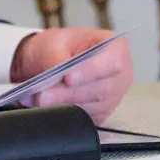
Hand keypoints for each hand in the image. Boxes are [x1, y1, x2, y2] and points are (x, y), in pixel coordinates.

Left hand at [10, 27, 132, 124]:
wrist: (51, 59)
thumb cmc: (60, 45)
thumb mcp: (55, 42)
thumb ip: (58, 57)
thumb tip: (59, 73)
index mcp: (116, 48)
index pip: (112, 62)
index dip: (92, 71)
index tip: (69, 78)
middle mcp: (120, 74)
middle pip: (101, 88)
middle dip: (70, 93)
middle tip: (44, 94)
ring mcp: (114, 95)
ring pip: (93, 105)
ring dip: (64, 104)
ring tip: (39, 99)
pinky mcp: (102, 111)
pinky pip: (87, 117)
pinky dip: (65, 112)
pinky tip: (46, 106)